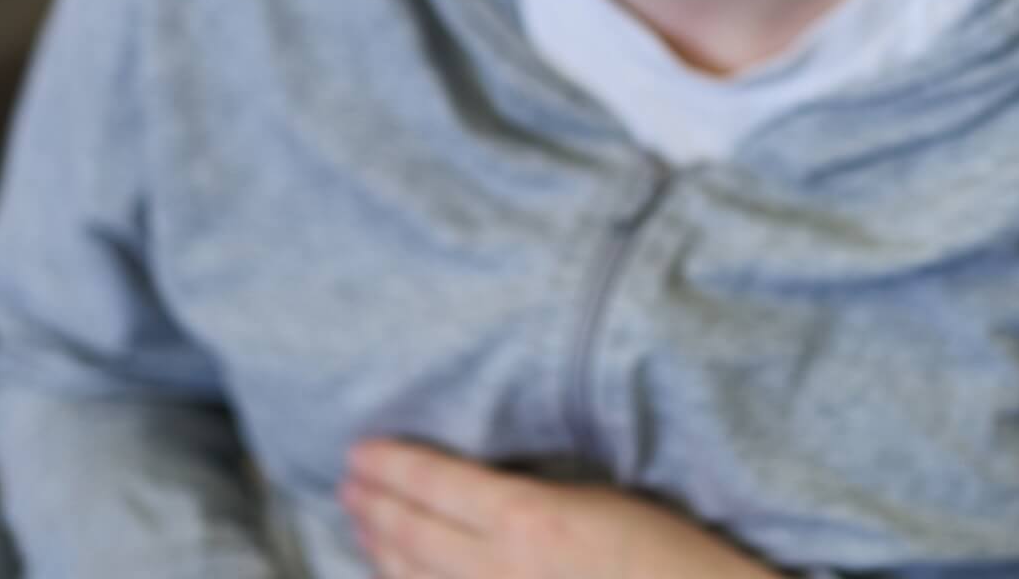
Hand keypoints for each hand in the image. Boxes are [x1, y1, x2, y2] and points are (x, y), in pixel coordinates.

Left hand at [338, 437, 781, 578]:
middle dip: (373, 506)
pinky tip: (400, 577)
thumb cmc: (670, 555)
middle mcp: (502, 569)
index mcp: (528, 518)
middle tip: (347, 483)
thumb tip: (482, 494)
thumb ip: (531, 500)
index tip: (361, 451)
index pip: (435, 484)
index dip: (391, 467)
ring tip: (360, 525)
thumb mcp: (602, 501)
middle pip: (412, 534)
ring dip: (380, 549)